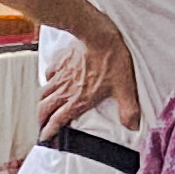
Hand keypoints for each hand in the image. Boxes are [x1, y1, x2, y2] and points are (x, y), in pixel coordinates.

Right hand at [36, 25, 140, 139]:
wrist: (99, 35)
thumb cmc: (112, 60)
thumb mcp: (125, 88)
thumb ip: (128, 109)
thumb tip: (133, 126)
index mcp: (77, 100)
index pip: (58, 121)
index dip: (49, 131)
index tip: (45, 137)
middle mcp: (65, 91)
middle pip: (44, 109)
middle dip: (41, 120)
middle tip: (42, 124)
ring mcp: (60, 76)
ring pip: (43, 93)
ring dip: (42, 102)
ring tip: (44, 107)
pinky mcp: (60, 61)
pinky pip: (48, 74)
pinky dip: (48, 80)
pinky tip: (52, 80)